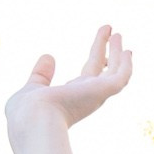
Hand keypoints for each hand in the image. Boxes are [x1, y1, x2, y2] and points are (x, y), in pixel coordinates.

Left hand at [5, 25, 131, 134]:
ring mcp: (95, 95)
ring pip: (113, 71)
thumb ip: (41, 75)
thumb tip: (48, 56)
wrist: (33, 120)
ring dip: (117, 52)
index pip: (87, 76)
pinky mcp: (103, 91)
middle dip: (107, 51)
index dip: (96, 62)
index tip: (101, 51)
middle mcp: (86, 98)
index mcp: (70, 98)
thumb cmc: (26, 112)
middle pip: (101, 69)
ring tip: (117, 32)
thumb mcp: (32, 88)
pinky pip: (120, 77)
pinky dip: (126, 64)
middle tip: (114, 32)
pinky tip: (127, 51)